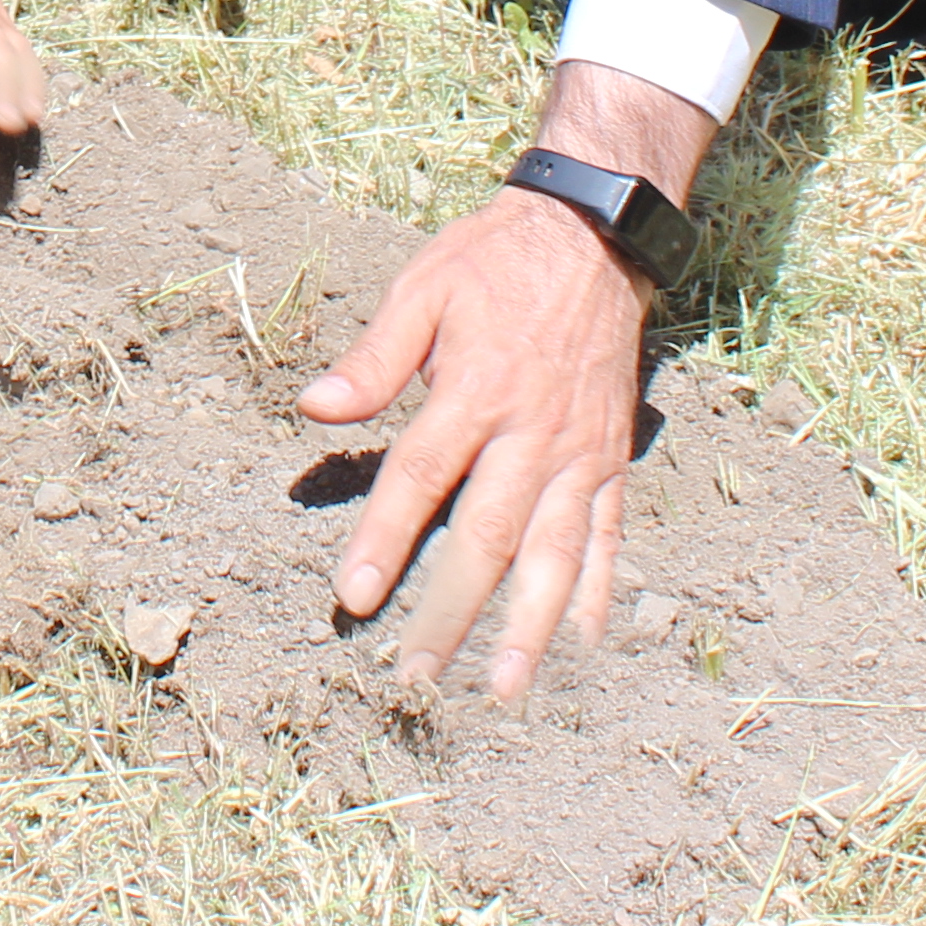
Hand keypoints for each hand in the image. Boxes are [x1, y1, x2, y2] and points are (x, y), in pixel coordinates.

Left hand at [299, 60, 711, 692]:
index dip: (385, 539)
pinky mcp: (611, 460)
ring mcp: (578, 453)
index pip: (421, 479)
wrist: (594, 239)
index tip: (353, 596)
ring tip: (505, 687)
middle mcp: (532, 433)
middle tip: (417, 673)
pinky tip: (583, 639)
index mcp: (476, 391)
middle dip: (450, 611)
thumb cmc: (494, 263)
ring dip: (529, 625)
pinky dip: (596, 588)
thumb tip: (314, 407)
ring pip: (554, 553)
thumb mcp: (424, 290)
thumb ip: (375, 358)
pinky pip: (606, 534)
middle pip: (487, 536)